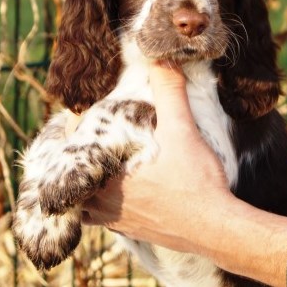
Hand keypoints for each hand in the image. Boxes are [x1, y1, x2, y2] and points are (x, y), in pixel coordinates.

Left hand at [82, 60, 231, 253]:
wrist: (216, 228)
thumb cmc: (196, 180)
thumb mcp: (182, 128)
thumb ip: (168, 90)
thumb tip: (160, 55)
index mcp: (107, 175)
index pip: (70, 151)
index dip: (71, 131)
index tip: (77, 117)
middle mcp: (104, 202)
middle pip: (73, 178)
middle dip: (77, 158)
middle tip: (89, 138)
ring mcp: (116, 220)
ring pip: (85, 202)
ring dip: (87, 185)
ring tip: (98, 164)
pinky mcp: (132, 231)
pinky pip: (103, 220)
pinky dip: (103, 206)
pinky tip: (119, 192)